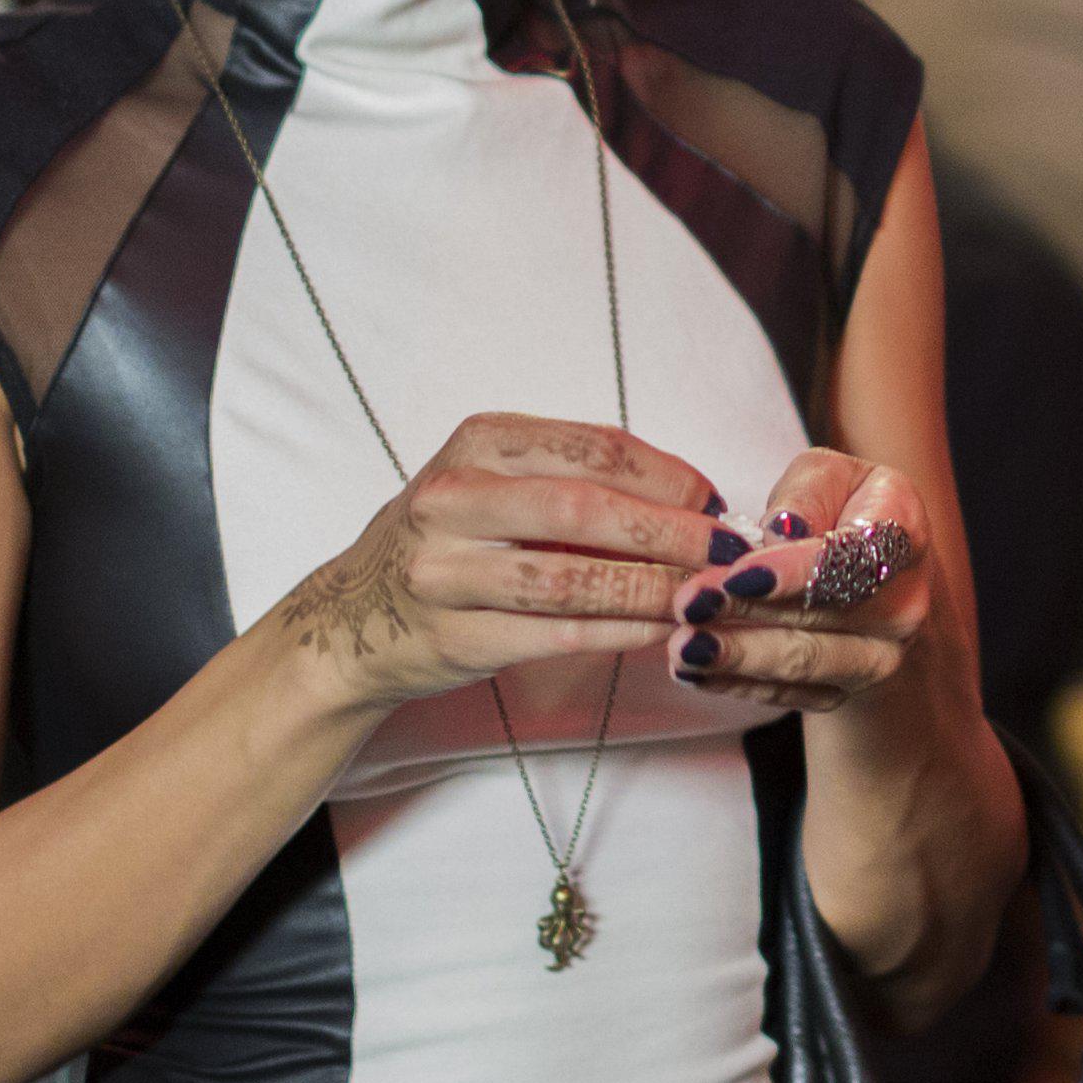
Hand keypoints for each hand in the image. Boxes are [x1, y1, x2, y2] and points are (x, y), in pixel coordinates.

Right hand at [276, 413, 727, 709]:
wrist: (354, 620)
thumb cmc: (454, 541)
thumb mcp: (498, 485)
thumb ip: (578, 480)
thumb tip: (697, 500)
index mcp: (476, 444)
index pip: (592, 447)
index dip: (668, 475)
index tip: (717, 501)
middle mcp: (451, 501)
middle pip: (582, 508)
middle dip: (669, 530)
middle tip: (728, 551)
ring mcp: (444, 572)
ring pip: (570, 578)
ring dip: (652, 587)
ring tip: (705, 594)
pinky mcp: (452, 638)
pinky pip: (554, 633)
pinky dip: (618, 630)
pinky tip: (661, 629)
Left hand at [662, 455, 943, 714]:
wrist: (870, 572)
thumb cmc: (839, 507)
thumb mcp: (825, 475)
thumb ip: (806, 492)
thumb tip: (782, 531)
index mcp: (904, 533)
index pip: (858, 557)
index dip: (799, 569)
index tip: (740, 573)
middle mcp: (905, 603)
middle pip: (825, 615)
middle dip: (749, 611)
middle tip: (688, 604)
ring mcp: (880, 654)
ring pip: (807, 663)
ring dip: (739, 656)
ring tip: (684, 646)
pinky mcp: (845, 689)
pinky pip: (790, 695)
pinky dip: (737, 684)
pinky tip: (693, 670)